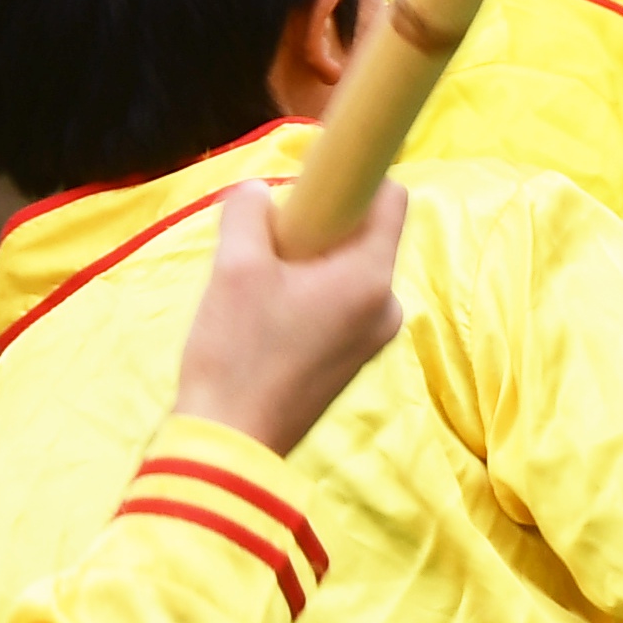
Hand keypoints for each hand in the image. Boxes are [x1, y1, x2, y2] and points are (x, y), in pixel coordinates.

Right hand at [170, 184, 405, 456]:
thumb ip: (248, 212)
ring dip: (308, 266)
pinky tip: (264, 319)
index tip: (309, 188)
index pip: (391, 199)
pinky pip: (340, 306)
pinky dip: (309, 297)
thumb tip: (257, 190)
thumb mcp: (233, 267)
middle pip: (365, 237)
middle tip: (267, 248)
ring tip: (258, 290)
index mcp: (372, 277)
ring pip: (347, 273)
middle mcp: (387, 305)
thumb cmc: (236, 351)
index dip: (355, 181)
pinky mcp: (353, 361)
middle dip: (319, 230)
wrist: (231, 441)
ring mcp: (374, 338)